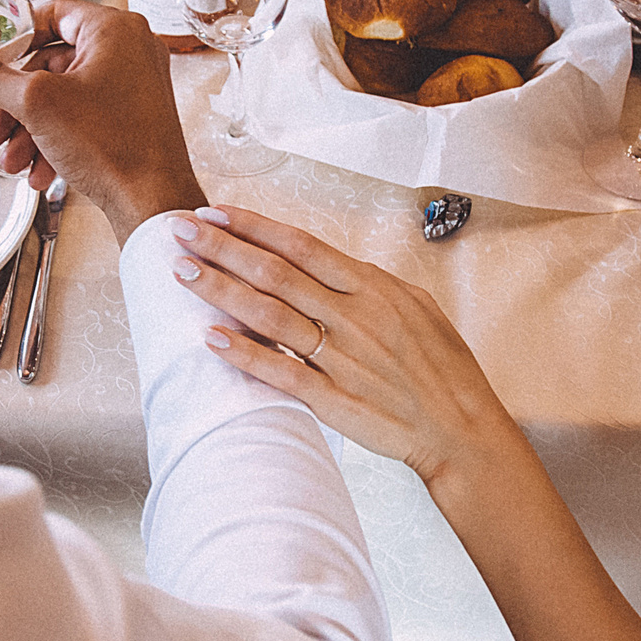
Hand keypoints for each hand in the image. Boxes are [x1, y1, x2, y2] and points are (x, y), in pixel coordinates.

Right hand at [0, 0, 206, 239]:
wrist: (153, 202)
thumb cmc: (114, 145)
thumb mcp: (35, 104)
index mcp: (115, 29)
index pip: (53, 14)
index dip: (16, 38)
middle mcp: (131, 50)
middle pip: (53, 64)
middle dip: (16, 104)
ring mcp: (136, 85)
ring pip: (65, 98)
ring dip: (31, 130)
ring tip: (12, 160)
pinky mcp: (135, 117)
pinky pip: (85, 118)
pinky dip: (57, 141)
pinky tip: (39, 172)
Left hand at [169, 205, 530, 488]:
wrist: (461, 429)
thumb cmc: (441, 366)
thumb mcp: (416, 306)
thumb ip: (368, 283)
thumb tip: (328, 263)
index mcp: (373, 289)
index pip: (302, 246)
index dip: (255, 227)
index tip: (215, 210)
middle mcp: (355, 317)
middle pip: (276, 273)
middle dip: (222, 248)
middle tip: (179, 229)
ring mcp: (343, 359)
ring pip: (271, 317)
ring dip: (222, 291)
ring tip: (182, 271)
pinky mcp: (335, 401)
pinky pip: (282, 373)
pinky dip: (246, 355)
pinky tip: (211, 338)